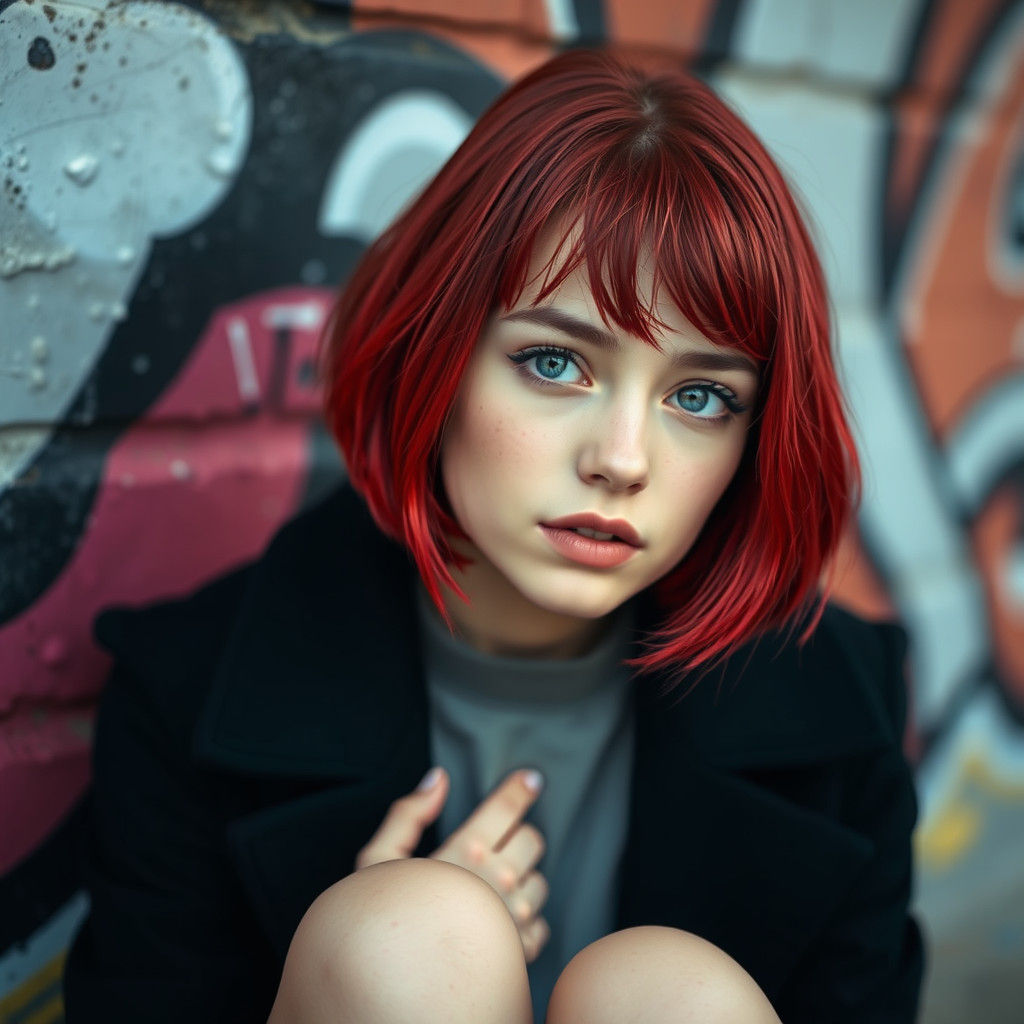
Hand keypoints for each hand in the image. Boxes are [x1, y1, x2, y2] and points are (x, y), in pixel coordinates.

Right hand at [354, 767, 549, 962]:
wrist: (398, 988)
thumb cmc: (384, 921)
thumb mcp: (379, 860)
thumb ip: (407, 815)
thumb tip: (435, 781)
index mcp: (465, 851)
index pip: (505, 808)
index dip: (520, 788)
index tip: (530, 780)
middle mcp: (497, 880)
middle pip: (532, 840)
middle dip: (518, 837)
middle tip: (496, 845)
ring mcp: (513, 917)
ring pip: (539, 881)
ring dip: (523, 879)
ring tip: (491, 889)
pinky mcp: (522, 950)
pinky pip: (540, 923)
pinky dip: (526, 919)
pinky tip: (500, 921)